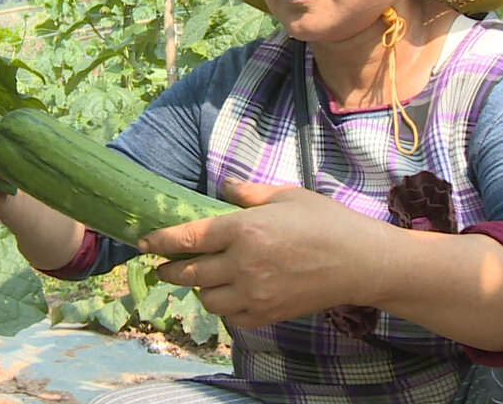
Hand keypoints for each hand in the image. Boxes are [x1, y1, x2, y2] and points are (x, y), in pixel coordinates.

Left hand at [139, 180, 393, 327]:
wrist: (359, 262)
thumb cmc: (325, 221)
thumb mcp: (286, 195)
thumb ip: (248, 193)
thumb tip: (224, 186)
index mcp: (245, 229)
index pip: (189, 238)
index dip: (160, 241)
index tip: (143, 241)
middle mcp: (243, 264)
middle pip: (190, 272)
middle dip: (170, 268)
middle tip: (162, 264)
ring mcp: (254, 293)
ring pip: (207, 298)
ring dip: (198, 288)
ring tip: (200, 278)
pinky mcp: (267, 313)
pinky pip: (231, 316)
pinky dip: (223, 306)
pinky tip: (228, 294)